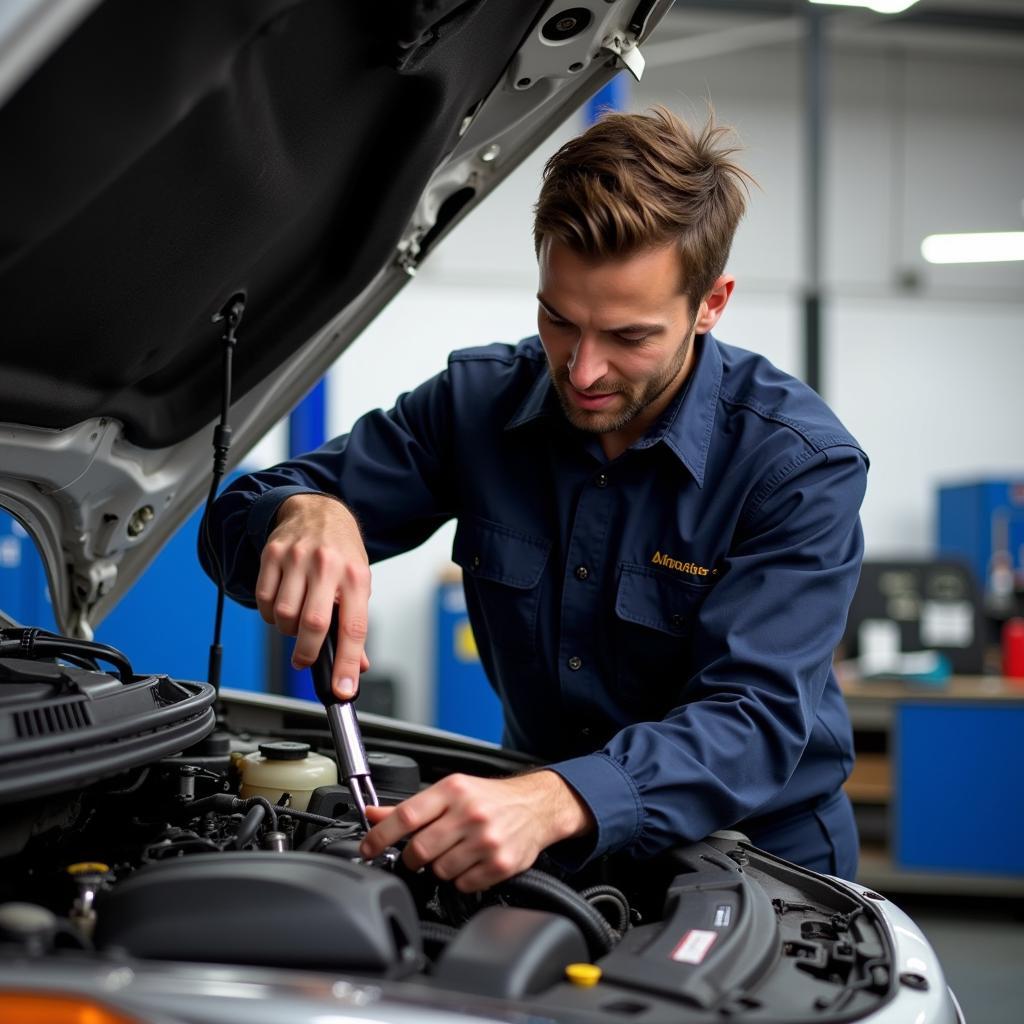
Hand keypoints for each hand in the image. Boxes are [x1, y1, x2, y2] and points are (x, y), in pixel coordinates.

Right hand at [255, 493, 370, 698]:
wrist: (319, 511)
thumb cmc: (341, 552)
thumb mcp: (358, 584)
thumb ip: (355, 624)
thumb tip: (358, 666)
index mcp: (355, 577)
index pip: (353, 628)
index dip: (346, 664)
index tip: (342, 689)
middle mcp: (327, 565)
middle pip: (313, 624)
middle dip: (307, 653)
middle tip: (305, 660)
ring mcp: (297, 558)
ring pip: (284, 615)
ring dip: (288, 632)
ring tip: (297, 624)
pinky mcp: (273, 554)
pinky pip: (264, 600)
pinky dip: (271, 615)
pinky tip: (282, 608)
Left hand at [358, 770, 594, 891]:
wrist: (535, 806)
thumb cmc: (489, 799)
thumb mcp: (451, 791)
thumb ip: (411, 806)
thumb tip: (373, 814)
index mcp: (453, 790)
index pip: (407, 815)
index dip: (380, 835)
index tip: (368, 848)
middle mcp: (470, 813)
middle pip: (420, 850)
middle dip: (413, 857)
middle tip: (420, 853)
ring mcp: (486, 840)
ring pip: (439, 871)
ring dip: (439, 868)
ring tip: (454, 852)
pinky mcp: (500, 864)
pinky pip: (462, 885)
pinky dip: (461, 879)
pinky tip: (471, 862)